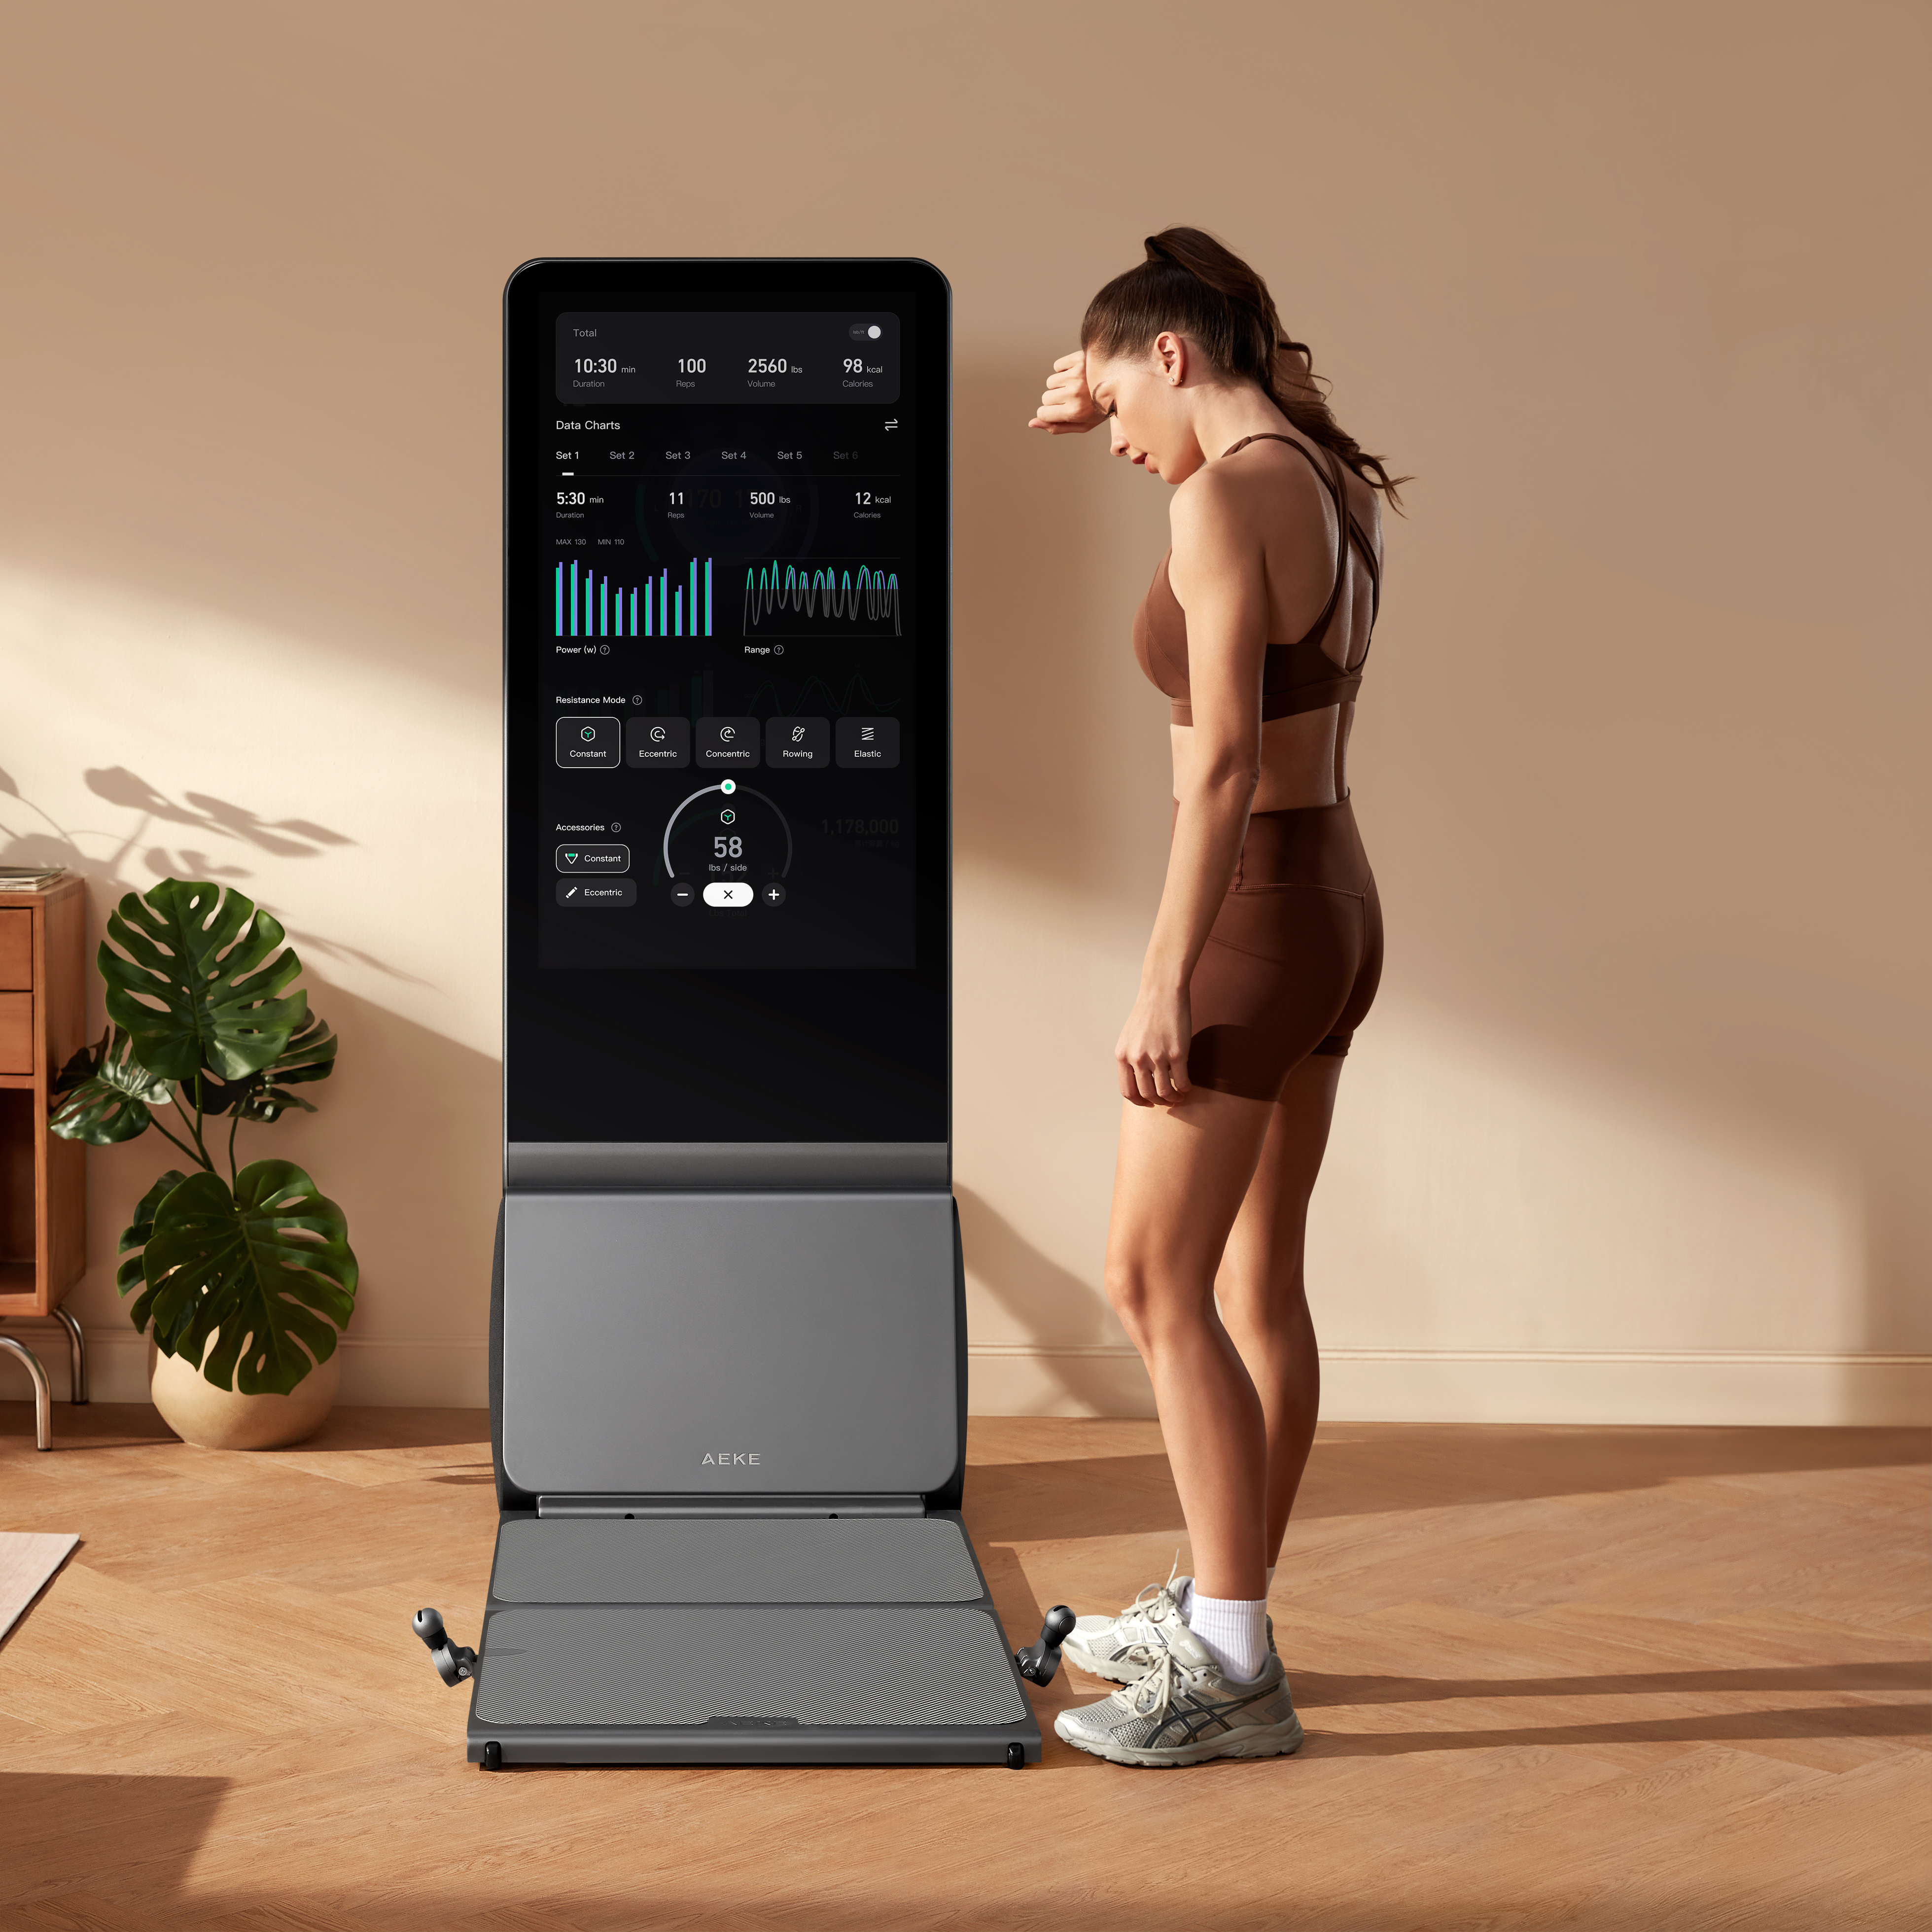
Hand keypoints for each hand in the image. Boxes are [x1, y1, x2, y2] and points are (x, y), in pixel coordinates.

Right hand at [1028, 350, 1106, 434]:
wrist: (1124, 383)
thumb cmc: (1101, 409)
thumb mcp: (1082, 425)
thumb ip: (1056, 427)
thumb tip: (1031, 423)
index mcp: (1075, 412)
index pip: (1043, 413)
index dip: (1050, 413)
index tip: (1062, 411)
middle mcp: (1075, 393)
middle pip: (1045, 398)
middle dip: (1056, 399)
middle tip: (1075, 399)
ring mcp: (1077, 375)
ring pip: (1051, 382)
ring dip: (1061, 384)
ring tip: (1079, 386)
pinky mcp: (1079, 359)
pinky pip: (1057, 366)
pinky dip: (1065, 370)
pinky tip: (1079, 374)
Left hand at [1116, 983, 1192, 1105]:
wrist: (1162, 993)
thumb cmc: (1147, 1013)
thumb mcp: (1129, 1038)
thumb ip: (1131, 1058)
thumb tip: (1140, 1080)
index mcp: (1122, 1056)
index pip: (1127, 1091)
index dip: (1139, 1102)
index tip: (1148, 1103)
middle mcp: (1137, 1059)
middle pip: (1147, 1094)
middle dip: (1158, 1102)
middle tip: (1167, 1101)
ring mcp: (1157, 1057)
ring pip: (1164, 1092)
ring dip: (1173, 1099)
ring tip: (1179, 1096)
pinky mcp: (1177, 1054)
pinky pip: (1181, 1081)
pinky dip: (1185, 1089)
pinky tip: (1188, 1087)